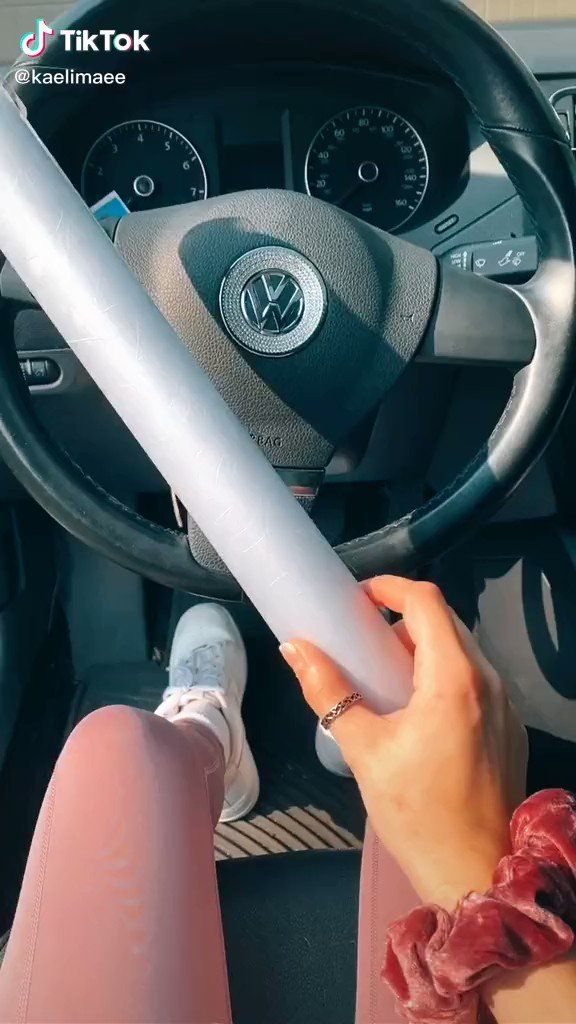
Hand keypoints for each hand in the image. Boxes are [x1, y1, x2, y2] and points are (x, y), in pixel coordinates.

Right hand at [280, 575, 527, 908]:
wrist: (476, 875)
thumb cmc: (416, 813)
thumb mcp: (364, 750)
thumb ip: (329, 692)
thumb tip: (295, 649)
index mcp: (455, 679)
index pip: (428, 601)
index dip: (391, 587)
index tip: (359, 597)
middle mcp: (489, 682)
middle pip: (447, 623)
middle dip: (403, 617)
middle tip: (363, 635)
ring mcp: (505, 706)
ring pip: (463, 651)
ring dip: (423, 647)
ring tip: (382, 671)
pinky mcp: (509, 729)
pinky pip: (476, 681)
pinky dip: (443, 674)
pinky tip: (414, 706)